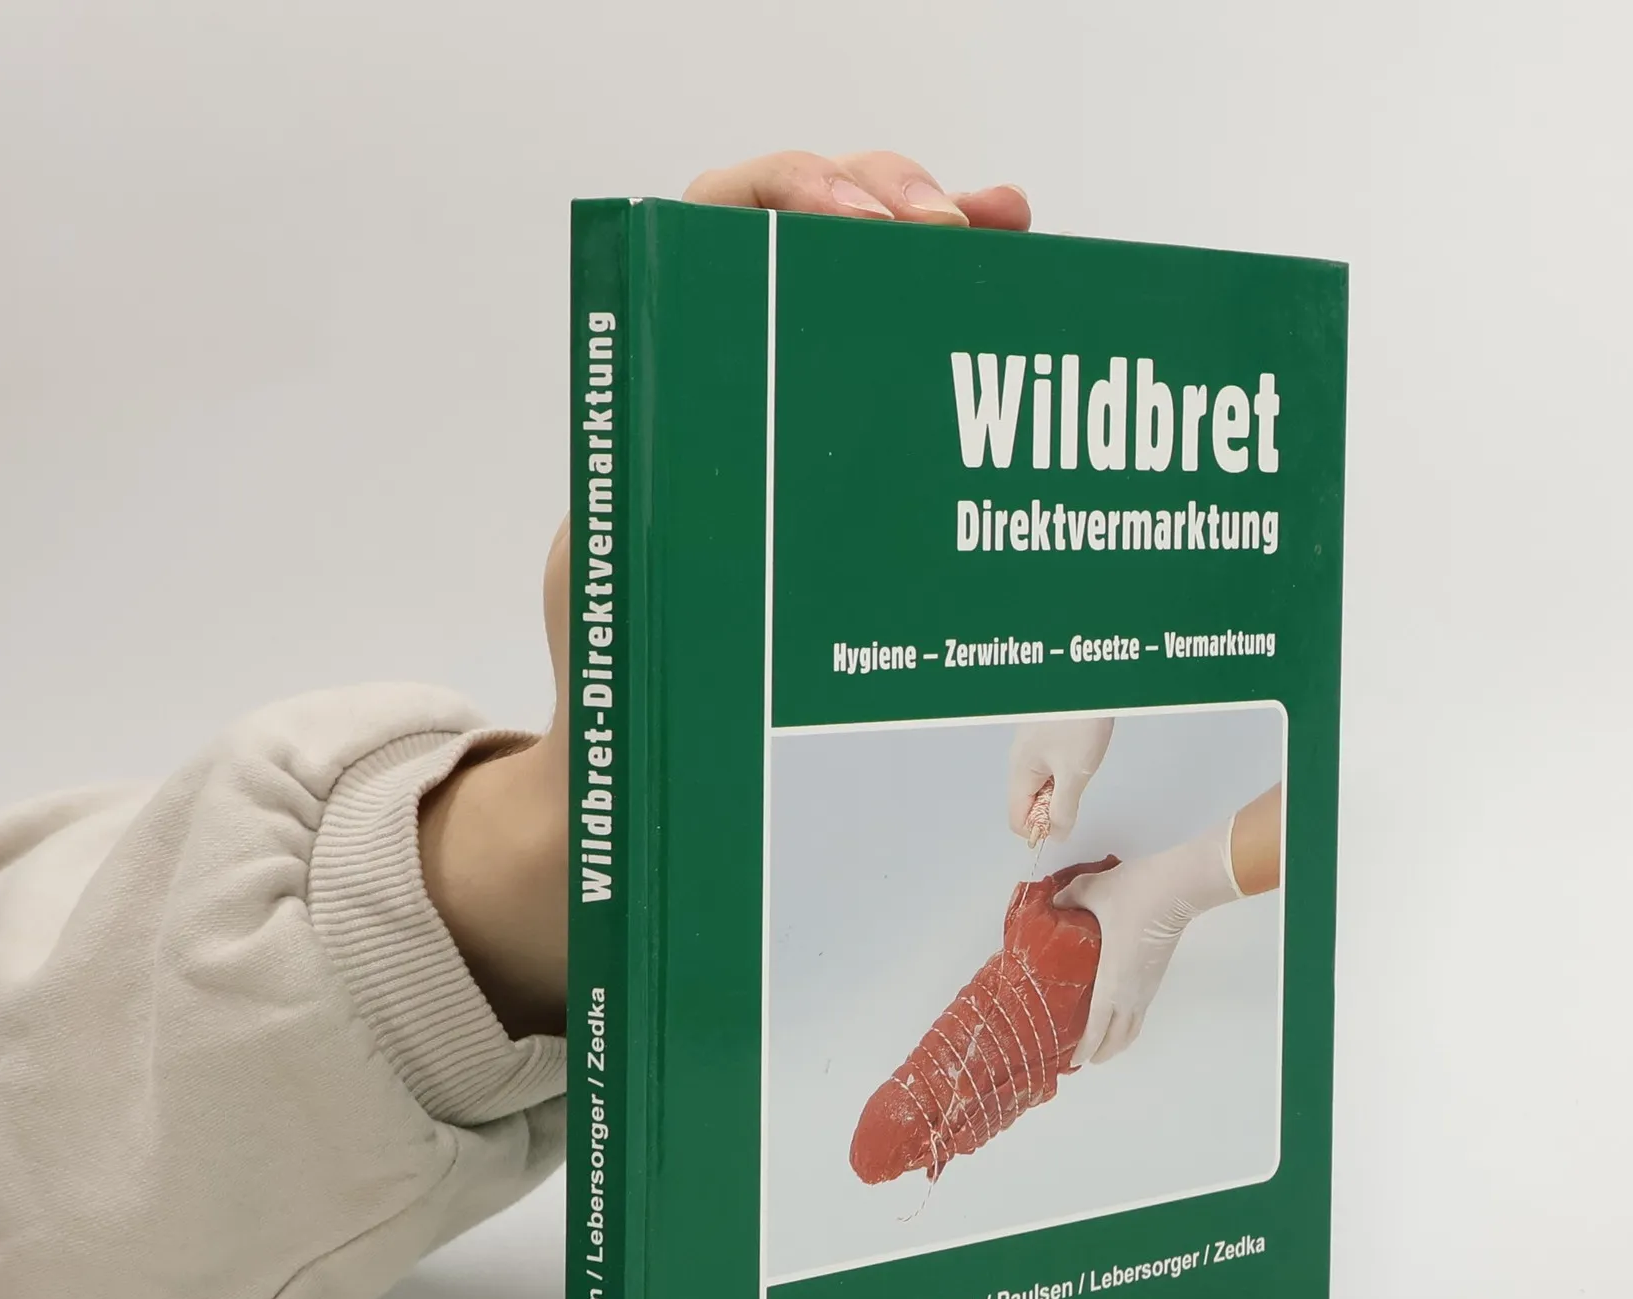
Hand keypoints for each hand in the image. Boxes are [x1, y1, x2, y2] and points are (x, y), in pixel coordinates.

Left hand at [420, 153, 1029, 1038]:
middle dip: (889, 205)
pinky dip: (949, 317)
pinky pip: (890, 364)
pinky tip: (1008, 279)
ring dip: (935, 245)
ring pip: (860, 286)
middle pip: (804, 231)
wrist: (632, 767)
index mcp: (661, 391)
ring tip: (1005, 230)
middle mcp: (721, 382)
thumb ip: (675, 509)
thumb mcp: (631, 582)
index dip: (790, 197)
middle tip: (955, 232)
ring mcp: (781, 413)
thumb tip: (746, 438)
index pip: (713, 227)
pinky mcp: (827, 463)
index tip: (862, 225)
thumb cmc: (623, 687)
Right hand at [1008, 717, 1113, 843]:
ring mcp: (1031, 746)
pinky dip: (1065, 769)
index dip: (1039, 830)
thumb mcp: (1074, 774)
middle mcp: (1019, 760)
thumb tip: (1055, 835)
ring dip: (1062, 787)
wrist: (1088, 683)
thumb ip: (1063, 809)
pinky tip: (1081, 752)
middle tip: (1076, 785)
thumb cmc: (1077, 722)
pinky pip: (1050, 766)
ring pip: (1041, 784)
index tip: (1064, 820)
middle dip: (1052, 807)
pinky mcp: (1045, 735)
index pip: (1017, 819)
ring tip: (1080, 764)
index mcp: (1020, 771)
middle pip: (1028, 803)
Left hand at [1053, 819, 1240, 1064]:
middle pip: (1119, 1037)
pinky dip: (1128, 1023)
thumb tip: (1053, 903)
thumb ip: (1067, 899)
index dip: (1085, 1048)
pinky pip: (1141, 1011)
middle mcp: (1132, 992)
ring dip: (1118, 1041)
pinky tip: (1119, 1014)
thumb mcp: (1091, 891)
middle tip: (1085, 1060)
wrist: (1178, 887)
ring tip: (1103, 1045)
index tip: (1074, 1062)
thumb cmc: (1134, 894)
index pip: (1097, 1027)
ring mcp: (1148, 986)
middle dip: (1102, 1052)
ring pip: (1133, 1027)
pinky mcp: (1157, 976)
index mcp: (1112, 981)